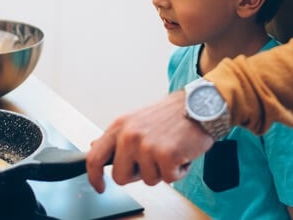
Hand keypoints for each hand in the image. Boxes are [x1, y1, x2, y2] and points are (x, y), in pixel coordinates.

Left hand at [86, 91, 212, 192]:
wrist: (198, 105)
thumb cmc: (169, 115)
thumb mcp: (136, 120)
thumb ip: (117, 137)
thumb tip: (95, 149)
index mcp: (120, 125)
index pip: (95, 156)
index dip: (94, 176)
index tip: (99, 186)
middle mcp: (130, 135)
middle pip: (120, 177)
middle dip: (137, 174)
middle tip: (152, 159)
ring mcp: (147, 145)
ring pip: (147, 180)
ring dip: (161, 170)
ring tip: (169, 149)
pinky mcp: (166, 154)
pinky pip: (168, 179)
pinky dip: (177, 170)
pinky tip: (180, 152)